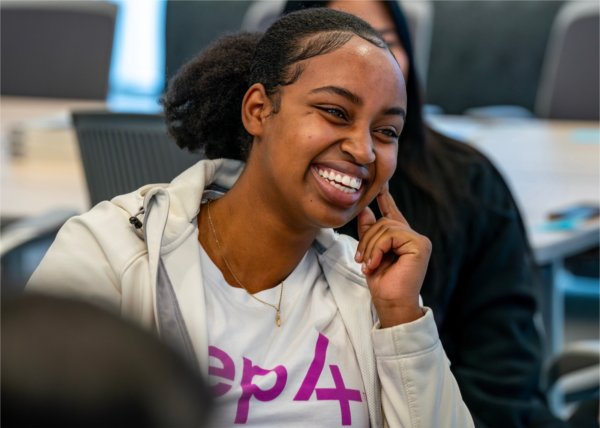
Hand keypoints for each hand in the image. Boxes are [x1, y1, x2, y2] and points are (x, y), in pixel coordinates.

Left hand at [355, 185, 431, 326]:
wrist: (391, 303)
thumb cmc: (382, 283)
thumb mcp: (370, 253)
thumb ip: (369, 232)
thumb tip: (365, 209)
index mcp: (402, 238)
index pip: (392, 213)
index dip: (386, 198)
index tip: (382, 183)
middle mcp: (413, 236)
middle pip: (383, 221)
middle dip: (367, 240)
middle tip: (361, 260)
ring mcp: (419, 240)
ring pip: (386, 227)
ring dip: (371, 247)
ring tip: (368, 264)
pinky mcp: (420, 245)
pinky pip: (391, 235)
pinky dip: (378, 249)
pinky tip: (375, 263)